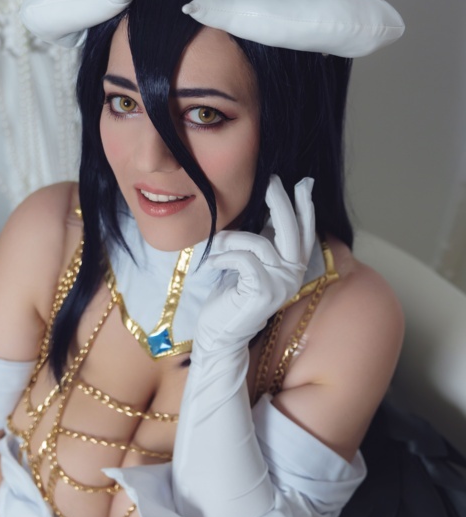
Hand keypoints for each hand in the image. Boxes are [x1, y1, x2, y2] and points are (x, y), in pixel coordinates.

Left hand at [194, 176, 314, 356]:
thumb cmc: (230, 297)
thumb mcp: (248, 264)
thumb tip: (266, 210)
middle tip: (272, 181)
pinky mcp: (263, 291)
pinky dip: (223, 257)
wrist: (220, 335)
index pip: (305, 233)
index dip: (306, 208)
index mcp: (292, 269)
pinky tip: (211, 265)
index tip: (304, 183)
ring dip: (231, 238)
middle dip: (280, 202)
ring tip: (214, 244)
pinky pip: (243, 259)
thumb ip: (262, 243)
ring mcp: (280, 284)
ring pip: (259, 243)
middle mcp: (293, 276)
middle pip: (291, 230)